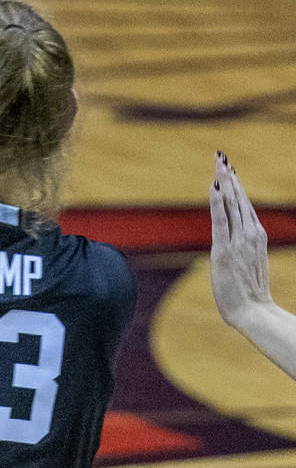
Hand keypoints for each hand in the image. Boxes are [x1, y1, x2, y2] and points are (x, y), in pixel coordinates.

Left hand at [209, 153, 271, 328]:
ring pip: (231, 204)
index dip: (235, 185)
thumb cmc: (248, 292)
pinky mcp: (225, 250)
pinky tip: (213, 186)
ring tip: (218, 163)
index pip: (243, 204)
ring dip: (224, 182)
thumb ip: (242, 248)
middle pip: (238, 198)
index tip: (228, 168)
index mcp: (255, 235)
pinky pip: (221, 220)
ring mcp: (239, 241)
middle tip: (221, 156)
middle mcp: (250, 233)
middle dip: (229, 176)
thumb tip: (232, 243)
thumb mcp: (247, 263)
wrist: (253, 311)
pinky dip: (217, 202)